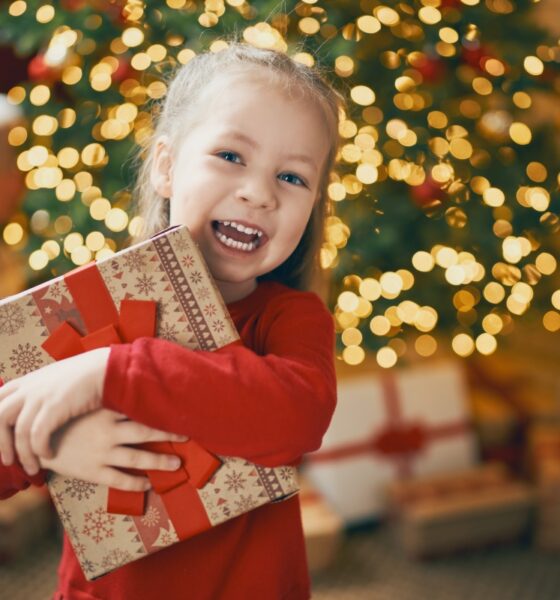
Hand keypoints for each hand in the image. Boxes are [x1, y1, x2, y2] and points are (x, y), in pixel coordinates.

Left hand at [0, 347, 109, 474]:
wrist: (106, 369)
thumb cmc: (85, 377)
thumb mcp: (55, 380)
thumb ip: (39, 392)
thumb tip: (32, 410)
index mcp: (26, 381)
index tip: (2, 443)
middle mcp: (29, 387)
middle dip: (1, 443)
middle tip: (8, 461)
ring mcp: (40, 396)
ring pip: (18, 432)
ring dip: (23, 454)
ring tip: (33, 468)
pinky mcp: (55, 406)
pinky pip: (37, 435)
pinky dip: (40, 450)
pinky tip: (49, 455)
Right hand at [41, 409, 188, 491]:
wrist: (35, 439)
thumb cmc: (63, 418)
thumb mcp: (83, 402)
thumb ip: (104, 397)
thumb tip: (127, 380)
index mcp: (105, 411)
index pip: (139, 408)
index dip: (160, 410)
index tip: (179, 409)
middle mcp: (107, 431)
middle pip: (145, 432)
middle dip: (168, 434)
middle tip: (187, 435)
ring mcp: (101, 453)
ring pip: (137, 458)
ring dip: (159, 461)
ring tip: (177, 464)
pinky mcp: (92, 471)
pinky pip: (119, 480)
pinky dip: (135, 483)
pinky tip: (149, 485)